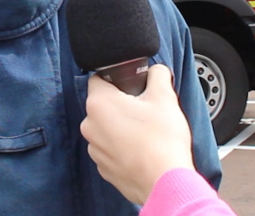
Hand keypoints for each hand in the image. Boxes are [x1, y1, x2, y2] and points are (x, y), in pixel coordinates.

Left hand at [80, 64, 194, 204]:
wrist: (164, 183)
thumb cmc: (162, 141)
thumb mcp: (164, 97)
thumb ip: (158, 75)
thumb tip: (156, 70)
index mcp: (99, 103)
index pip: (99, 79)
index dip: (117, 79)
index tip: (133, 86)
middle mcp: (90, 125)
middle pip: (103, 104)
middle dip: (122, 104)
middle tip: (145, 111)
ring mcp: (95, 149)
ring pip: (107, 128)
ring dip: (122, 127)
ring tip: (146, 133)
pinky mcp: (104, 168)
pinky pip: (111, 149)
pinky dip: (123, 148)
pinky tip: (142, 149)